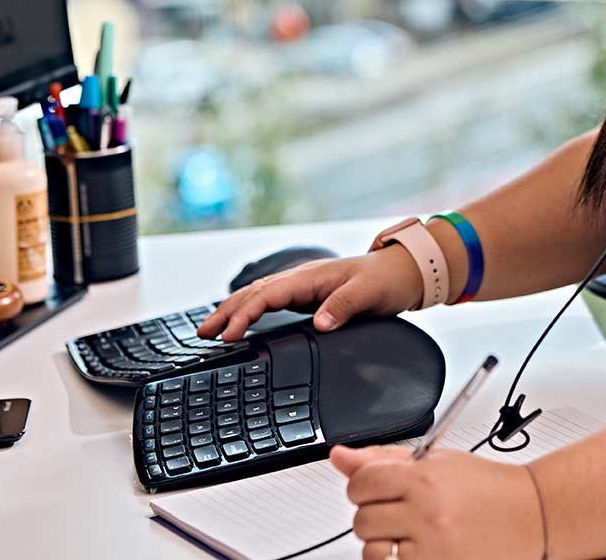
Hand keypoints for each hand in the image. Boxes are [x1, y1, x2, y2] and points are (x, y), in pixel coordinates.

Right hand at [197, 247, 422, 340]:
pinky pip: (269, 302)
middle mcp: (301, 279)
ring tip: (209, 330)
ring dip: (232, 311)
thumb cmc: (386, 280)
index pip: (268, 295)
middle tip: (203, 334)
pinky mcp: (306, 296)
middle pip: (254, 293)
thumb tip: (320, 323)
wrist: (402, 271)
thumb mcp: (368, 294)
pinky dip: (249, 310)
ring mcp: (302, 286)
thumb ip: (343, 307)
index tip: (229, 335)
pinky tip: (239, 322)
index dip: (246, 315)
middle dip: (226, 312)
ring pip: (258, 296)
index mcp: (311, 277)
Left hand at [334, 444, 545, 559]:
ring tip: (405, 534)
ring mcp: (431, 549)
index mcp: (424, 479)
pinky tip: (416, 550)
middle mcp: (426, 514)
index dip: (362, 485)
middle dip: (373, 514)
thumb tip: (340, 456)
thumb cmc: (489, 488)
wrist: (531, 516)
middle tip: (396, 510)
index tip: (373, 488)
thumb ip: (385, 458)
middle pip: (361, 519)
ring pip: (372, 551)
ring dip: (381, 543)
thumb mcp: (439, 460)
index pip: (361, 482)